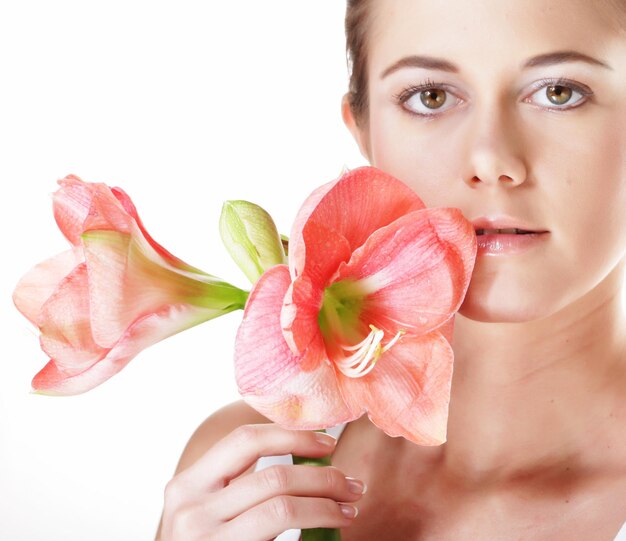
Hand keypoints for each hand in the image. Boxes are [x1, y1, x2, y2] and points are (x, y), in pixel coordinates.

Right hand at [159, 423, 365, 540]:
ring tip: (349, 506)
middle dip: (323, 475)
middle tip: (351, 483)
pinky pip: (283, 532)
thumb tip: (302, 457)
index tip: (327, 443)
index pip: (246, 440)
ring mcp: (206, 539)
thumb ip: (237, 486)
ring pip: (282, 504)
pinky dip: (315, 524)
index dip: (292, 435)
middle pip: (274, 474)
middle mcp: (190, 509)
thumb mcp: (205, 511)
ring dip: (326, 502)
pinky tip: (332, 526)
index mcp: (187, 484)